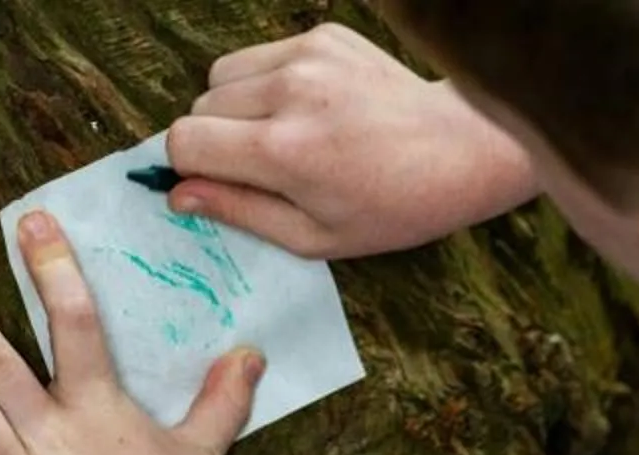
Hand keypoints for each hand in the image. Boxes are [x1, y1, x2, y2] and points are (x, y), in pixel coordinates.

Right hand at [164, 23, 537, 257]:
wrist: (461, 151)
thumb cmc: (390, 208)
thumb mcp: (313, 237)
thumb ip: (238, 212)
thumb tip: (177, 194)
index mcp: (284, 151)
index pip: (185, 139)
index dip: (191, 165)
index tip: (218, 181)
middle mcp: (290, 93)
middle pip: (200, 106)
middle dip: (217, 138)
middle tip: (266, 167)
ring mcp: (308, 56)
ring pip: (223, 75)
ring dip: (237, 107)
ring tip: (286, 134)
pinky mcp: (324, 34)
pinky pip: (262, 56)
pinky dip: (271, 82)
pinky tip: (314, 108)